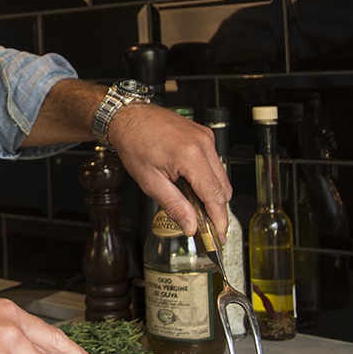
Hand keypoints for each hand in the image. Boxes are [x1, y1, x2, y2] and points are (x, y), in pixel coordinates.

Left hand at [109, 103, 232, 241]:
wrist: (129, 117)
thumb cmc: (134, 144)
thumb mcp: (150, 182)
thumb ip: (174, 206)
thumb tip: (190, 226)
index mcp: (190, 156)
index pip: (214, 196)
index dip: (218, 219)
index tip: (219, 236)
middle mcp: (203, 145)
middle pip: (223, 188)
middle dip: (217, 210)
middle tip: (206, 228)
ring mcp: (206, 138)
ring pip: (221, 177)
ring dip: (212, 195)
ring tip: (196, 208)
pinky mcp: (204, 136)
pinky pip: (214, 164)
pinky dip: (207, 179)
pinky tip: (193, 188)